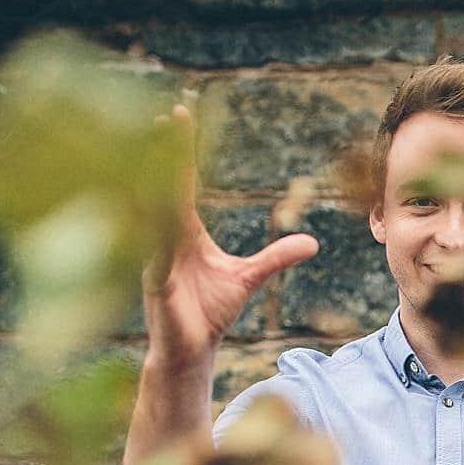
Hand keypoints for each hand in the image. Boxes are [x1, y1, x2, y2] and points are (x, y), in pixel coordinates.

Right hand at [142, 104, 318, 367]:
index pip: (180, 181)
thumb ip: (276, 258)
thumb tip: (312, 242)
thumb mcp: (248, 278)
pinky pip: (151, 255)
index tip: (179, 114)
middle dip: (162, 152)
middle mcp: (162, 238)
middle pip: (162, 186)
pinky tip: (152, 216)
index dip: (180, 150)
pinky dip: (152, 237)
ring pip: (152, 214)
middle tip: (165, 117)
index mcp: (182, 231)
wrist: (190, 350)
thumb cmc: (209, 312)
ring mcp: (154, 258)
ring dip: (153, 184)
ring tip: (155, 152)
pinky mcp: (154, 284)